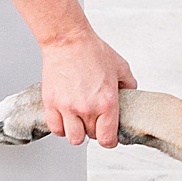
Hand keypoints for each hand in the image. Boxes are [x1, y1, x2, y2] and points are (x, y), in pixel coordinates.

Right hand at [39, 25, 137, 147]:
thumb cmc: (92, 51)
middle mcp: (87, 108)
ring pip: (73, 138)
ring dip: (77, 131)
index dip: (110, 140)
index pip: (108, 139)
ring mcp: (67, 107)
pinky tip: (66, 117)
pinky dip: (61, 126)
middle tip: (94, 118)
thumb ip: (129, 85)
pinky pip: (55, 129)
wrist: (68, 40)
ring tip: (79, 119)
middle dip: (94, 130)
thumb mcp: (121, 67)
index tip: (108, 136)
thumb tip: (130, 96)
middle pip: (91, 137)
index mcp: (107, 102)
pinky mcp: (51, 103)